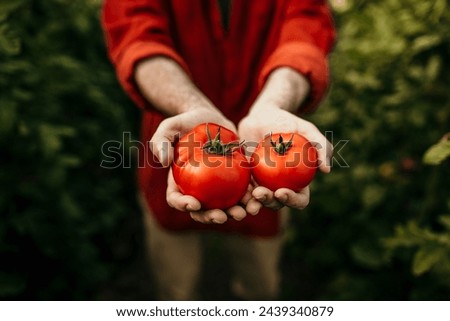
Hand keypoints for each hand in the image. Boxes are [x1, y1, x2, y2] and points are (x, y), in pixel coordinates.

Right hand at [151, 107, 255, 223]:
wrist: (210, 119)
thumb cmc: (185, 123)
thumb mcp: (169, 127)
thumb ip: (161, 142)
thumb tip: (164, 162)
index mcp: (179, 182)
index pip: (177, 199)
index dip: (183, 205)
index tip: (194, 204)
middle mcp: (197, 190)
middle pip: (202, 210)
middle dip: (212, 217)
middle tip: (221, 216)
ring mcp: (217, 188)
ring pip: (225, 207)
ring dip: (235, 213)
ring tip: (244, 213)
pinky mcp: (235, 181)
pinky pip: (242, 193)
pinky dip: (250, 198)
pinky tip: (258, 198)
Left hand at [238, 106, 331, 210]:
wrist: (261, 116)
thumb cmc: (287, 123)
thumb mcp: (306, 129)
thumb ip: (321, 146)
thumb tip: (326, 170)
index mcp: (297, 181)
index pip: (299, 199)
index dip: (293, 200)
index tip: (281, 191)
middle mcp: (279, 186)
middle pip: (277, 204)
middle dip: (269, 202)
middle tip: (260, 192)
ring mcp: (261, 184)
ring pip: (258, 201)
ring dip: (253, 204)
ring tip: (249, 195)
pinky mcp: (245, 179)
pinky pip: (242, 190)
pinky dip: (240, 194)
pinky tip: (236, 191)